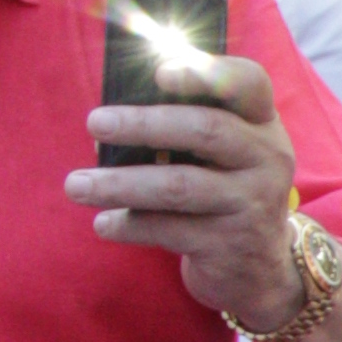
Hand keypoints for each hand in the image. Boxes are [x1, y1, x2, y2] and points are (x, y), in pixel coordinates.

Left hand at [70, 52, 309, 338]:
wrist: (259, 268)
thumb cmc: (223, 190)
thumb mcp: (222, 155)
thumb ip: (183, 129)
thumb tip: (109, 124)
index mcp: (262, 124)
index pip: (248, 83)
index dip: (206, 73)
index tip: (160, 73)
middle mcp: (266, 159)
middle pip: (206, 130)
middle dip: (144, 124)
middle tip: (95, 122)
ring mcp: (251, 204)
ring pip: (179, 186)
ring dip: (121, 183)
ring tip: (76, 185)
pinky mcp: (230, 246)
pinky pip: (168, 230)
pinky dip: (129, 225)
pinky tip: (104, 224)